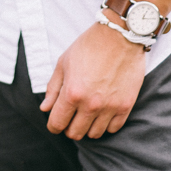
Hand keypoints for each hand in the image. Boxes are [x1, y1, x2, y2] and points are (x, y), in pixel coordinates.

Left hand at [39, 22, 146, 139]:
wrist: (119, 35)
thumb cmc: (89, 46)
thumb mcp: (64, 62)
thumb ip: (53, 88)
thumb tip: (45, 108)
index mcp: (72, 93)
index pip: (57, 124)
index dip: (53, 125)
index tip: (55, 121)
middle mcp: (90, 104)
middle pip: (75, 133)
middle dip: (69, 127)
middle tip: (71, 116)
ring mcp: (110, 107)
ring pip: (94, 134)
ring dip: (87, 126)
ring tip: (87, 113)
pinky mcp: (126, 106)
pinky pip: (113, 128)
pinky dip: (105, 124)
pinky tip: (102, 112)